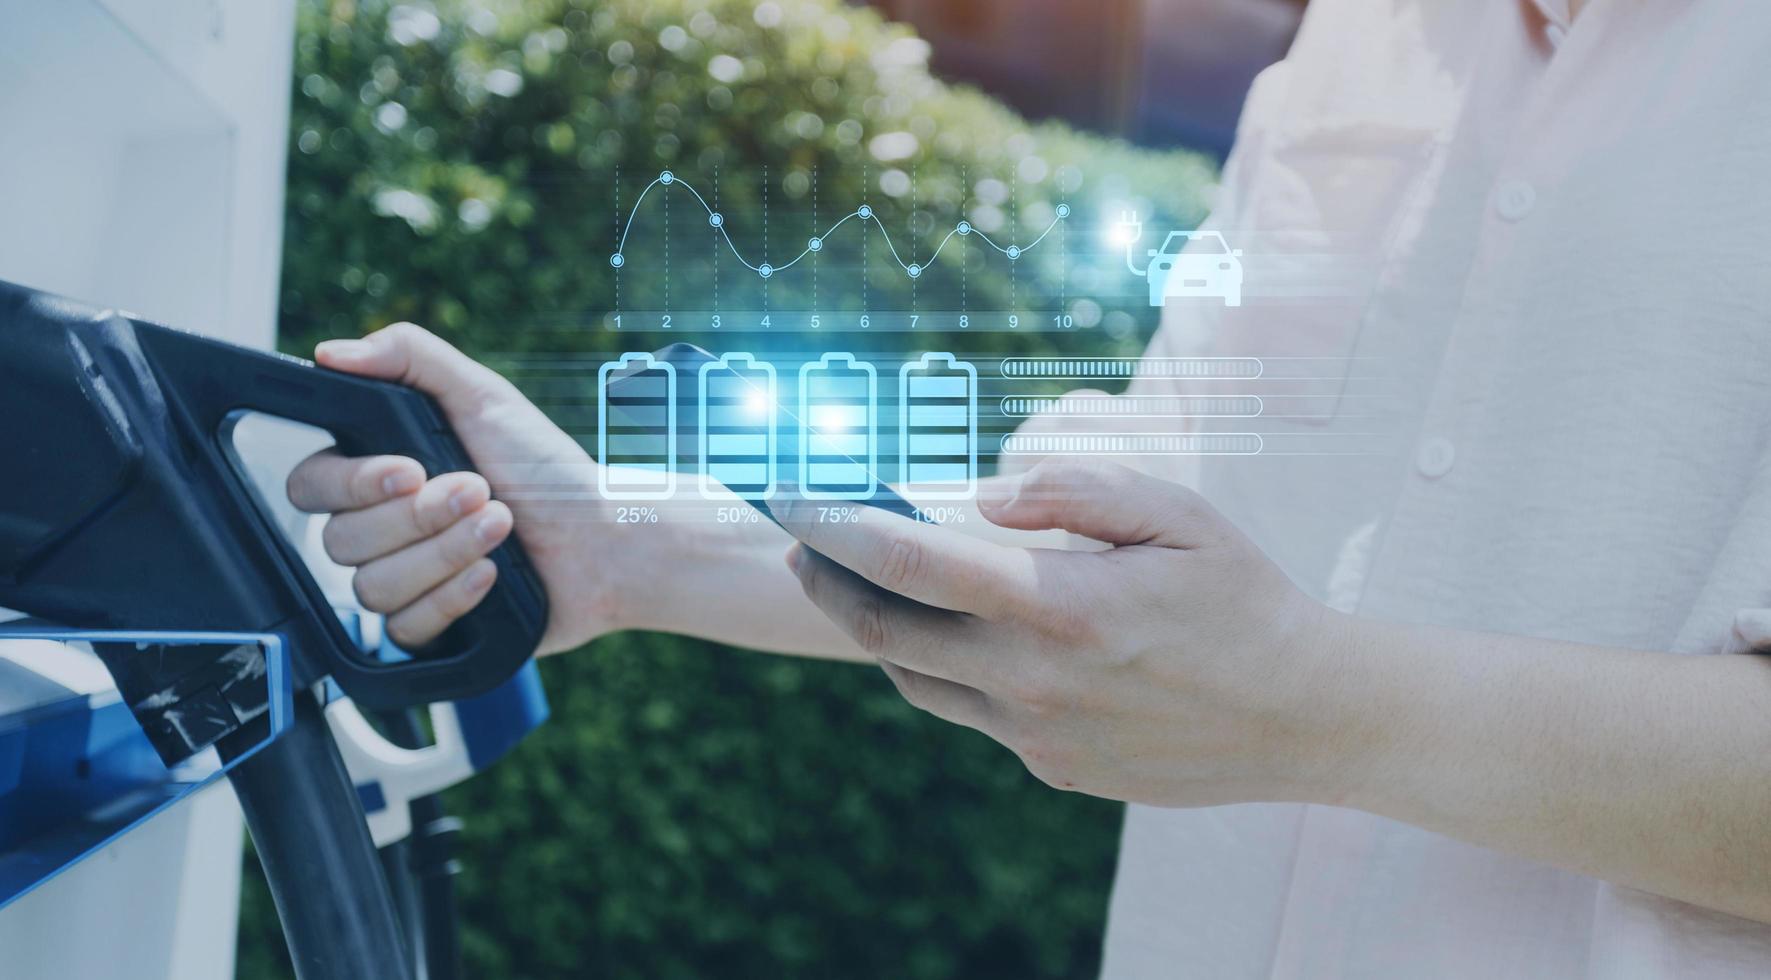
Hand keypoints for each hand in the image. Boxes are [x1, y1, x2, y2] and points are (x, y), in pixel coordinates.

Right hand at [286, 323, 615, 652]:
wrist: (603, 539)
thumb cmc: (547, 467)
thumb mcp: (485, 396)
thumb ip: (409, 357)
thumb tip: (331, 353)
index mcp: (381, 473)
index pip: (311, 484)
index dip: (353, 483)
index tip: (411, 469)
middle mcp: (382, 528)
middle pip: (339, 539)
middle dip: (420, 516)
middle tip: (481, 491)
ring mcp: (403, 580)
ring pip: (371, 587)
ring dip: (445, 553)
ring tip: (501, 526)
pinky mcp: (429, 627)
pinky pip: (402, 629)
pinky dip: (451, 599)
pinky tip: (491, 575)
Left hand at [776, 460, 1345, 806]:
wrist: (1304, 717)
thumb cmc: (1242, 597)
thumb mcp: (1177, 513)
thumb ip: (1075, 488)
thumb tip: (983, 495)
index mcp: (1057, 605)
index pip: (908, 559)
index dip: (833, 522)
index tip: (788, 494)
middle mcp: (1030, 680)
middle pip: (882, 628)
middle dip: (825, 577)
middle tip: (797, 536)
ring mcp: (1035, 734)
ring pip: (913, 678)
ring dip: (873, 627)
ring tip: (857, 579)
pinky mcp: (1050, 767)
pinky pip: (966, 712)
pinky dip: (937, 667)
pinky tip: (947, 632)